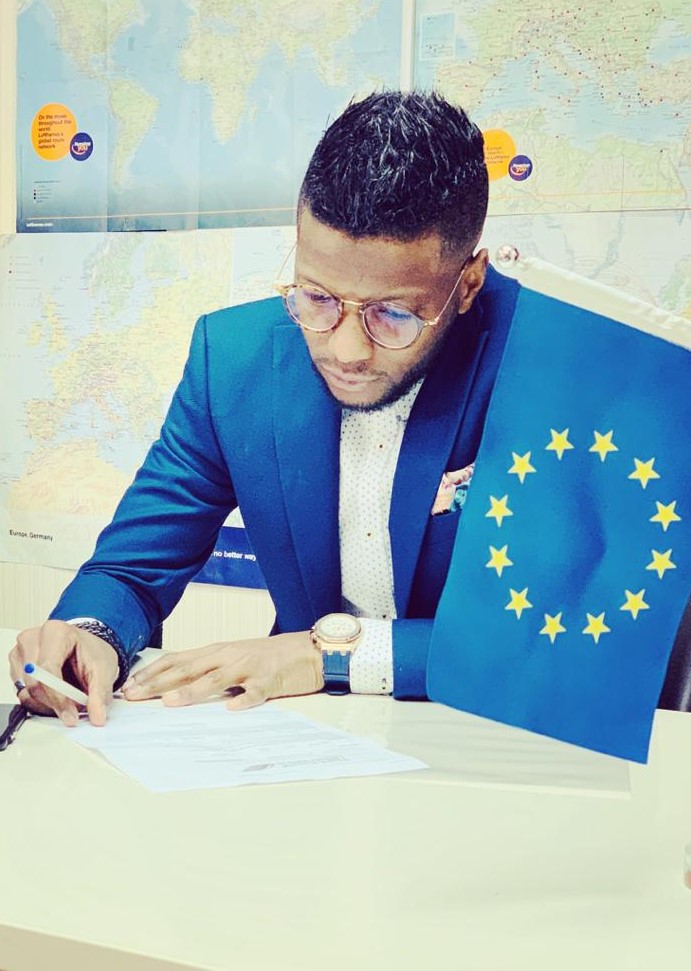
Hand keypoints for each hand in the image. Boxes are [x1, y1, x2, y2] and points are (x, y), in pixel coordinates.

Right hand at [9, 620, 119, 726]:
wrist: (85, 648)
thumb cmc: (91, 652)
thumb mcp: (104, 669)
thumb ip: (100, 693)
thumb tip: (97, 716)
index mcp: (55, 632)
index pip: (48, 668)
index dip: (58, 697)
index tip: (71, 716)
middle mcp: (33, 639)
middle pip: (35, 683)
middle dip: (56, 703)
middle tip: (75, 710)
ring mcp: (20, 653)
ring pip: (27, 693)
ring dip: (48, 704)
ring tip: (68, 696)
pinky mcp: (16, 668)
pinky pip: (23, 695)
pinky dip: (40, 702)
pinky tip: (55, 695)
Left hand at [122, 631, 322, 709]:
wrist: (306, 650)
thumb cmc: (266, 657)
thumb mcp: (233, 659)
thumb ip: (208, 670)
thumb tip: (174, 686)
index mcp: (217, 651)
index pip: (177, 660)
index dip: (152, 672)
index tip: (130, 685)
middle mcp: (229, 656)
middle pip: (189, 669)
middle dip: (159, 683)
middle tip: (134, 696)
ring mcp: (249, 667)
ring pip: (217, 679)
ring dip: (192, 691)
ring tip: (170, 703)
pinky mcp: (270, 680)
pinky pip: (256, 692)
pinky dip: (243, 700)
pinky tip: (232, 708)